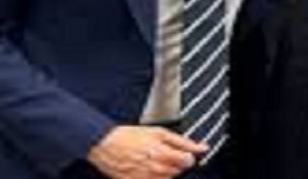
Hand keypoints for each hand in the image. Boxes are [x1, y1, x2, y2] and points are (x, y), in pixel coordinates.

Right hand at [86, 125, 206, 178]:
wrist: (105, 145)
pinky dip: (154, 177)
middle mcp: (155, 168)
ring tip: (153, 160)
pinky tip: (146, 168)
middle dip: (175, 163)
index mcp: (161, 153)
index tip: (183, 153)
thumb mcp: (158, 132)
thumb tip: (202, 147)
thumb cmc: (129, 136)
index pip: (187, 161)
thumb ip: (182, 141)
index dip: (187, 156)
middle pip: (177, 171)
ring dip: (164, 171)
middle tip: (163, 153)